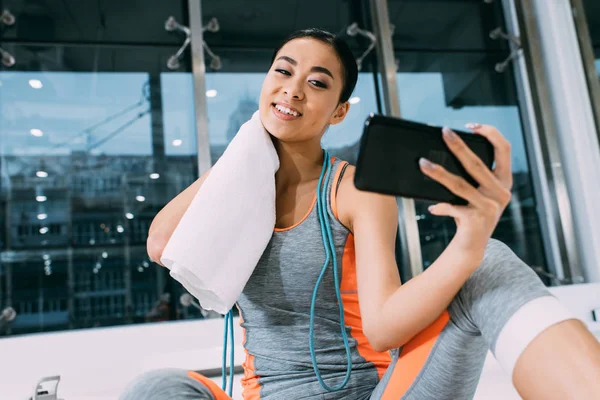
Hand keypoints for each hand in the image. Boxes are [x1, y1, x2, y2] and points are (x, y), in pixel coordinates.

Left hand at [418, 123, 512, 258]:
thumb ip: (469, 176)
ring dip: (439, 173)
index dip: (490, 134)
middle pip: (477, 163)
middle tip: (443, 132)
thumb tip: (441, 154)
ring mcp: (490, 207)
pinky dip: (441, 207)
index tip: (471, 126)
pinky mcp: (477, 220)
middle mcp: (501, 192)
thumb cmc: (470, 214)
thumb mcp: (475, 193)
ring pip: (460, 184)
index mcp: (503, 180)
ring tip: (422, 163)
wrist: (471, 246)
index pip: (504, 149)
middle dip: (459, 145)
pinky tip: (432, 208)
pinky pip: (453, 207)